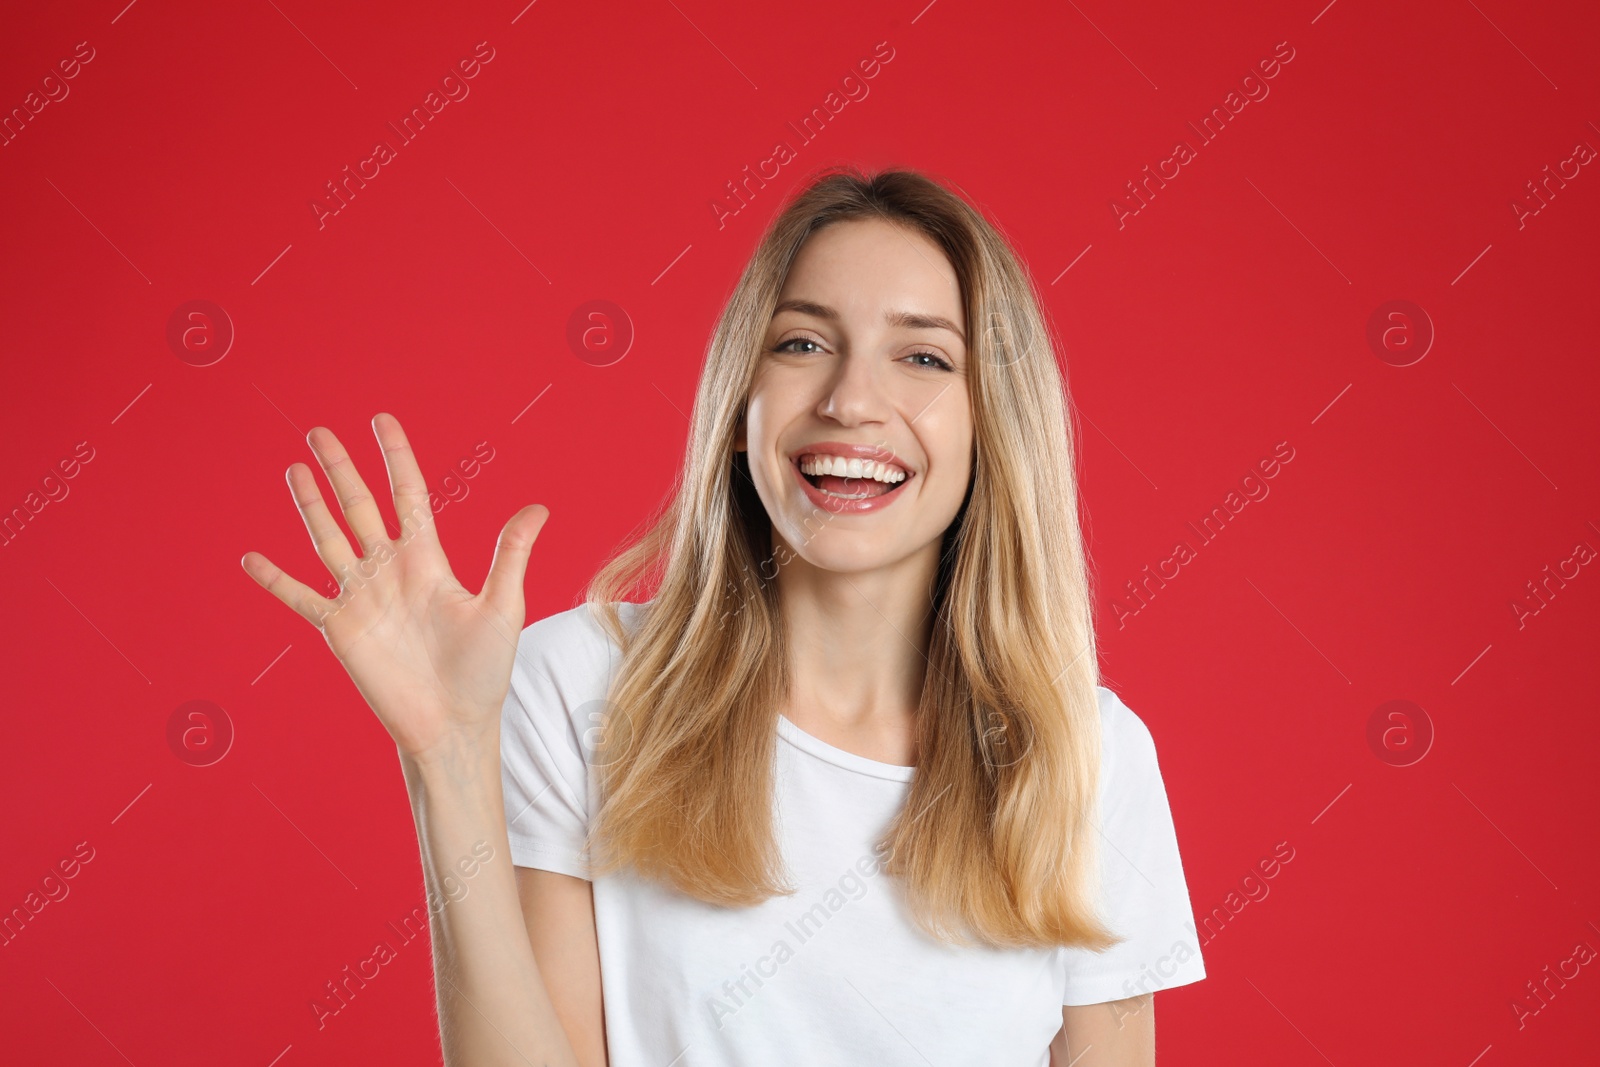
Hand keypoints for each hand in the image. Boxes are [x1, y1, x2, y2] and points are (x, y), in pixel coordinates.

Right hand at [241, 413, 547, 760]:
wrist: (454, 725)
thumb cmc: (485, 671)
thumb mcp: (503, 607)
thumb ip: (511, 555)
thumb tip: (540, 508)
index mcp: (428, 560)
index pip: (408, 495)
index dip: (395, 457)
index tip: (381, 420)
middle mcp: (390, 571)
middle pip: (358, 507)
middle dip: (340, 469)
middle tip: (320, 431)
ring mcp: (361, 598)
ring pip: (328, 539)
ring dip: (310, 506)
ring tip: (294, 470)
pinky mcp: (340, 630)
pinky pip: (301, 598)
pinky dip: (276, 580)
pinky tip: (251, 559)